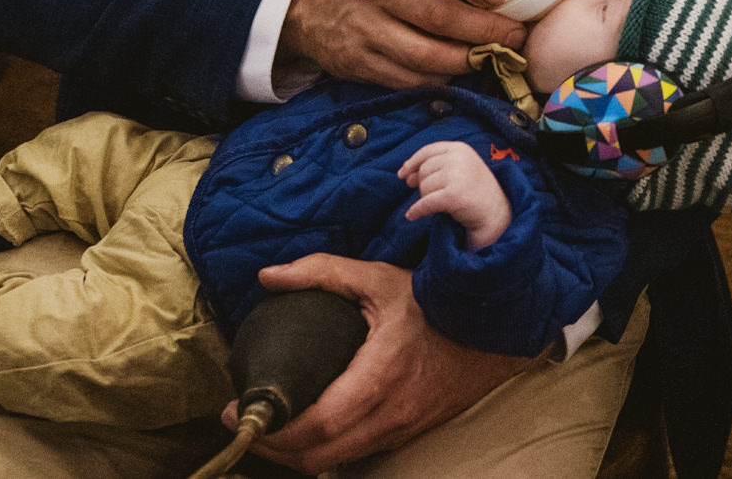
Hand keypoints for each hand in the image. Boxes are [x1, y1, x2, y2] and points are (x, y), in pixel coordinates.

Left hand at [230, 256, 531, 470]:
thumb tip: (270, 275)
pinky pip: (354, 455)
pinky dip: (322, 450)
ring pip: (334, 462)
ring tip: (268, 427)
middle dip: (273, 448)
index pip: (319, 423)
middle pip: (318, 455)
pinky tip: (306, 429)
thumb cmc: (435, 304)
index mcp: (382, 374)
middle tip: (244, 422)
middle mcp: (391, 412)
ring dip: (295, 453)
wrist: (494, 331)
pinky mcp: (404, 435)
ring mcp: (400, 429)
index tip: (237, 411)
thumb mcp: (380, 278)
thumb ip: (323, 272)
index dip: (274, 427)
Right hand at [280, 0, 526, 88]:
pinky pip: (410, 77)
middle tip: (516, 33)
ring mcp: (362, 28)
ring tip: (495, 54)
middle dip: (485, 29)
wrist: (305, 4)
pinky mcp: (358, 62)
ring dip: (469, 59)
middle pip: (436, 15)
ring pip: (426, 54)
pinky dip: (442, 77)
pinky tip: (461, 68)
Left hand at [401, 141, 511, 247]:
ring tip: (442, 203)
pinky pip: (425, 203)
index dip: (412, 163)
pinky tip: (412, 215)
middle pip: (424, 170)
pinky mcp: (453, 195)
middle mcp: (458, 158)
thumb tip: (405, 175)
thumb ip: (435, 167)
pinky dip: (416, 211)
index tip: (402, 174)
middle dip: (424, 185)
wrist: (496, 213)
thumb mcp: (459, 169)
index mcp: (460, 148)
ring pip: (424, 187)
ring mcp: (456, 176)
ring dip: (426, 198)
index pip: (428, 151)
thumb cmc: (476, 191)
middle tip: (435, 195)